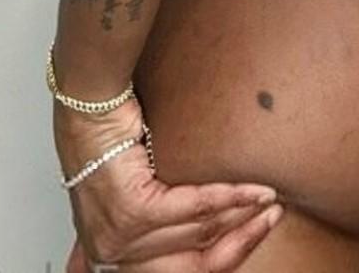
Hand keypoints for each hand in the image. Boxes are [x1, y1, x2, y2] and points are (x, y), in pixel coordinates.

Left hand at [55, 99, 283, 270]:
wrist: (89, 103)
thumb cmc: (105, 137)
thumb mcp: (127, 189)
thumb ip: (152, 219)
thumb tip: (198, 228)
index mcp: (110, 256)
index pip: (177, 270)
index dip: (223, 254)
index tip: (252, 235)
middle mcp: (111, 254)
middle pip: (193, 262)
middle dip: (241, 240)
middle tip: (270, 217)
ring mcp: (120, 236)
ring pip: (199, 233)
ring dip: (244, 215)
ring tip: (269, 200)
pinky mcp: (133, 211)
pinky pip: (196, 208)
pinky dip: (232, 197)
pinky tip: (254, 191)